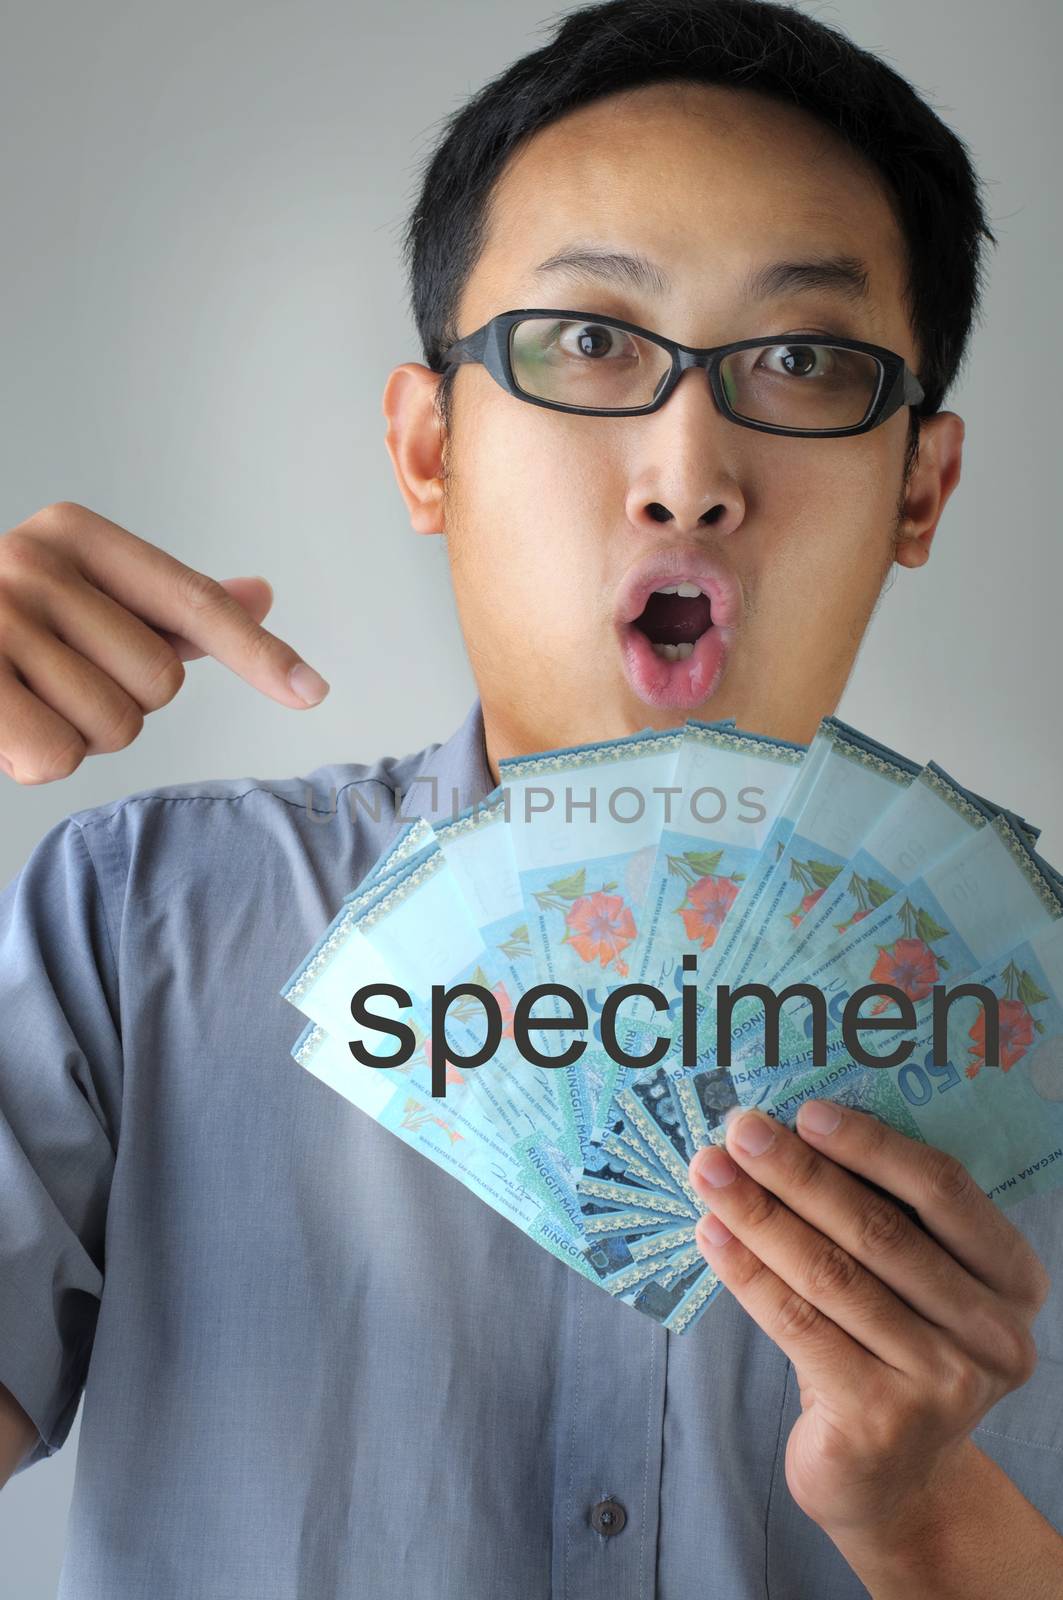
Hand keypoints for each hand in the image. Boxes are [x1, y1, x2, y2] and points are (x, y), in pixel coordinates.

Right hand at [0, 501, 329, 784]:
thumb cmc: (0, 631)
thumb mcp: (80, 603)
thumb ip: (166, 608)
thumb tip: (262, 595)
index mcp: (75, 533)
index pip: (192, 604)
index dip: (258, 654)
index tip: (314, 692)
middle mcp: (33, 560)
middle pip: (158, 684)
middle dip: (117, 705)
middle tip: (51, 680)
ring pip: (112, 727)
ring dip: (74, 736)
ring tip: (21, 697)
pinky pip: (55, 756)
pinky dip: (35, 762)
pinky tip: (3, 727)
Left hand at [688, 1100, 1050, 1545]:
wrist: (890, 1481)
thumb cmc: (890, 1351)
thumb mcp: (913, 1286)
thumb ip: (883, 1217)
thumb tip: (788, 1129)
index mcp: (1012, 1279)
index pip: (944, 1191)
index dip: (873, 1146)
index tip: (806, 1111)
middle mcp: (993, 1334)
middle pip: (879, 1231)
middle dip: (797, 1172)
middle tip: (739, 1129)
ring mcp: (943, 1385)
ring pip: (832, 1275)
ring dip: (760, 1214)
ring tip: (709, 1173)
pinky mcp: (881, 1421)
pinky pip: (799, 1326)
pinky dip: (748, 1273)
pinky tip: (712, 1236)